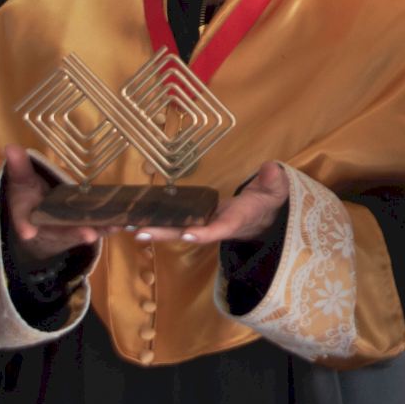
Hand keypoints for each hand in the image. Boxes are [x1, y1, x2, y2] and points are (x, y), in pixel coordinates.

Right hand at [4, 145, 104, 260]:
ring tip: (112, 228)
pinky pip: (95, 229)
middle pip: (59, 232)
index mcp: (28, 215)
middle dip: (74, 233)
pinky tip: (122, 223)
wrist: (38, 215)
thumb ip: (19, 166)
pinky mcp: (82, 228)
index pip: (24, 221)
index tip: (28, 232)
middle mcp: (47, 227)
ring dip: (98, 230)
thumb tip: (9, 147)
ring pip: (81, 233)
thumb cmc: (29, 195)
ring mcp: (66, 230)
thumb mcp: (22, 181)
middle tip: (87, 235)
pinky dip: (108, 227)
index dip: (25, 226)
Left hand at [133, 162, 290, 243]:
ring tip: (128, 226)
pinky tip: (137, 217)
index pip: (220, 228)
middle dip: (164, 234)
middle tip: (139, 232)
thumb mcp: (276, 191)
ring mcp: (205, 223)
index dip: (204, 233)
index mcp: (236, 220)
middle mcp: (216, 226)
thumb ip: (274, 181)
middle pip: (187, 233)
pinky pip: (176, 221)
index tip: (187, 234)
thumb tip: (272, 168)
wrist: (265, 215)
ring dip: (154, 229)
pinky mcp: (198, 217)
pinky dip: (158, 220)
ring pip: (177, 229)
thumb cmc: (269, 201)